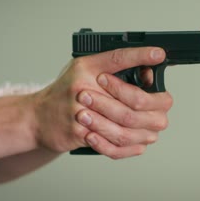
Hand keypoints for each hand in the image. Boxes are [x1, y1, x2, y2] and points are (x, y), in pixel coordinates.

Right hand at [31, 47, 172, 158]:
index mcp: (86, 68)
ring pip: (127, 126)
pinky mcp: (79, 134)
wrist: (37, 117)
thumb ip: (113, 68)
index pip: (118, 57)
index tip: (159, 53)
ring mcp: (81, 113)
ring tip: (152, 127)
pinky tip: (139, 143)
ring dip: (145, 129)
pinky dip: (130, 147)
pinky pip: (113, 145)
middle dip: (152, 106)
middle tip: (162, 104)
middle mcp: (83, 87)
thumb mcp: (85, 70)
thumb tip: (148, 73)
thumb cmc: (65, 92)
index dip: (140, 55)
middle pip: (133, 100)